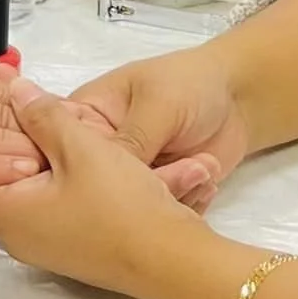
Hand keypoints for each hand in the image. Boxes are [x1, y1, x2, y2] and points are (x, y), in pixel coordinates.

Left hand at [0, 76, 207, 297]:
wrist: (174, 261)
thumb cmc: (121, 204)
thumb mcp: (80, 147)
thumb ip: (41, 114)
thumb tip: (9, 87)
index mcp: (6, 212)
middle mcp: (15, 234)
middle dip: (13, 136)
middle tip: (27, 99)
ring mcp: (44, 243)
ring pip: (31, 185)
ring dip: (44, 152)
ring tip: (57, 118)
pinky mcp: (70, 244)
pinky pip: (54, 200)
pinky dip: (63, 172)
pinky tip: (82, 146)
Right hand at [69, 46, 251, 205]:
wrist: (238, 101)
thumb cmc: (189, 84)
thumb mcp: (157, 104)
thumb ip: (129, 139)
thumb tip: (96, 172)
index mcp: (87, 116)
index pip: (59, 144)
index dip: (70, 165)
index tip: (100, 177)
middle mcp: (100, 151)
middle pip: (94, 183)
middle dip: (134, 186)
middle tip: (171, 174)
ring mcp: (128, 177)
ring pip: (130, 205)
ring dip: (168, 193)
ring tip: (199, 171)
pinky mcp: (155, 196)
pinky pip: (157, 214)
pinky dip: (185, 204)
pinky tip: (206, 181)